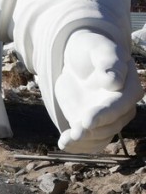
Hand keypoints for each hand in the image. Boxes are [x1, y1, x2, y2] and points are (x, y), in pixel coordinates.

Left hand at [54, 29, 143, 152]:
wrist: (78, 59)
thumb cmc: (91, 49)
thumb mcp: (99, 48)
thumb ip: (109, 61)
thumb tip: (113, 81)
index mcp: (130, 87)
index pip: (120, 105)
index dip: (105, 114)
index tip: (87, 120)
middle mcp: (123, 107)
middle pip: (111, 124)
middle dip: (93, 131)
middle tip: (75, 133)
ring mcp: (108, 117)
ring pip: (101, 135)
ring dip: (85, 141)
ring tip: (67, 141)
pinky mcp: (93, 123)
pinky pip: (90, 139)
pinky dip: (78, 145)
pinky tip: (64, 145)